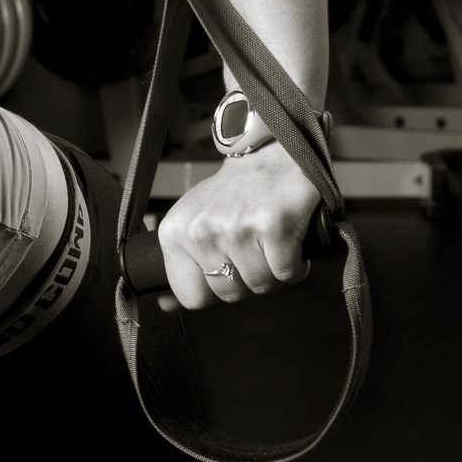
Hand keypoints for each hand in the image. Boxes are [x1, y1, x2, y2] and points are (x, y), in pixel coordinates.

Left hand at [157, 139, 318, 308]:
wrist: (270, 157)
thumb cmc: (233, 194)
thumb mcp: (193, 223)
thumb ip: (180, 265)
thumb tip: (166, 304)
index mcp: (175, 233)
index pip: (191, 297)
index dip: (215, 289)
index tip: (226, 269)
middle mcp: (201, 231)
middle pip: (230, 294)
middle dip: (247, 280)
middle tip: (252, 250)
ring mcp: (236, 228)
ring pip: (261, 286)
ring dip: (273, 271)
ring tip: (269, 244)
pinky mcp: (273, 226)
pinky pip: (287, 273)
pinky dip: (295, 265)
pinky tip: (288, 243)